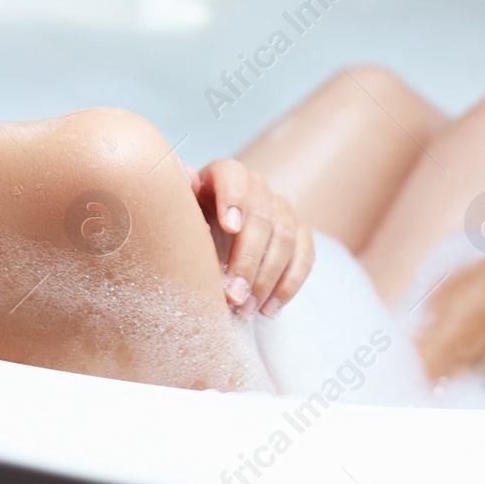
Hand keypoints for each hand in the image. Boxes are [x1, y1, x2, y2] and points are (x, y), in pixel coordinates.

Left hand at [188, 159, 313, 317]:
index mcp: (225, 174)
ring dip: (266, 279)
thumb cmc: (190, 226)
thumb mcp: (180, 214)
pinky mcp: (300, 232)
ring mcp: (282, 209)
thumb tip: (186, 176)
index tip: (230, 227)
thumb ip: (180, 199)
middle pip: (262, 216)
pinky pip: (305, 256)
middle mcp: (257, 186)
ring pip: (285, 238)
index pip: (233, 176)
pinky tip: (268, 309)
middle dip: (248, 259)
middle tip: (233, 294)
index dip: (233, 198)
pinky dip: (288, 285)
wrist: (211, 239)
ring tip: (246, 309)